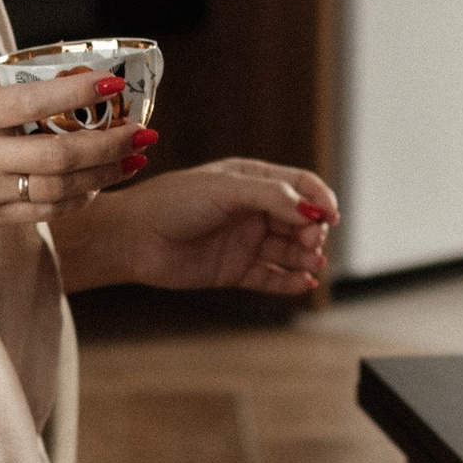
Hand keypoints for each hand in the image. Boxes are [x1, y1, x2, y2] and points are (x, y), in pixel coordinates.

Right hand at [0, 62, 139, 311]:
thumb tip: (38, 63)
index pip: (32, 102)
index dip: (78, 93)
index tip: (112, 82)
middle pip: (59, 153)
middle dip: (110, 143)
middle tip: (142, 131)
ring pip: (61, 187)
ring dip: (104, 174)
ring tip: (133, 158)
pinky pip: (46, 211)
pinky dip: (79, 197)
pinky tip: (98, 184)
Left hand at [59, 160, 337, 298]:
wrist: (133, 238)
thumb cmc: (173, 202)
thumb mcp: (226, 189)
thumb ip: (272, 197)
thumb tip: (314, 210)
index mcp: (251, 179)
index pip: (300, 185)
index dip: (320, 199)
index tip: (330, 216)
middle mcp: (252, 210)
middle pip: (299, 220)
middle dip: (313, 230)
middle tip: (314, 241)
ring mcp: (244, 241)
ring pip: (288, 250)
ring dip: (306, 256)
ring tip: (313, 262)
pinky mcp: (235, 270)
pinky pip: (271, 277)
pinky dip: (291, 281)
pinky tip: (305, 283)